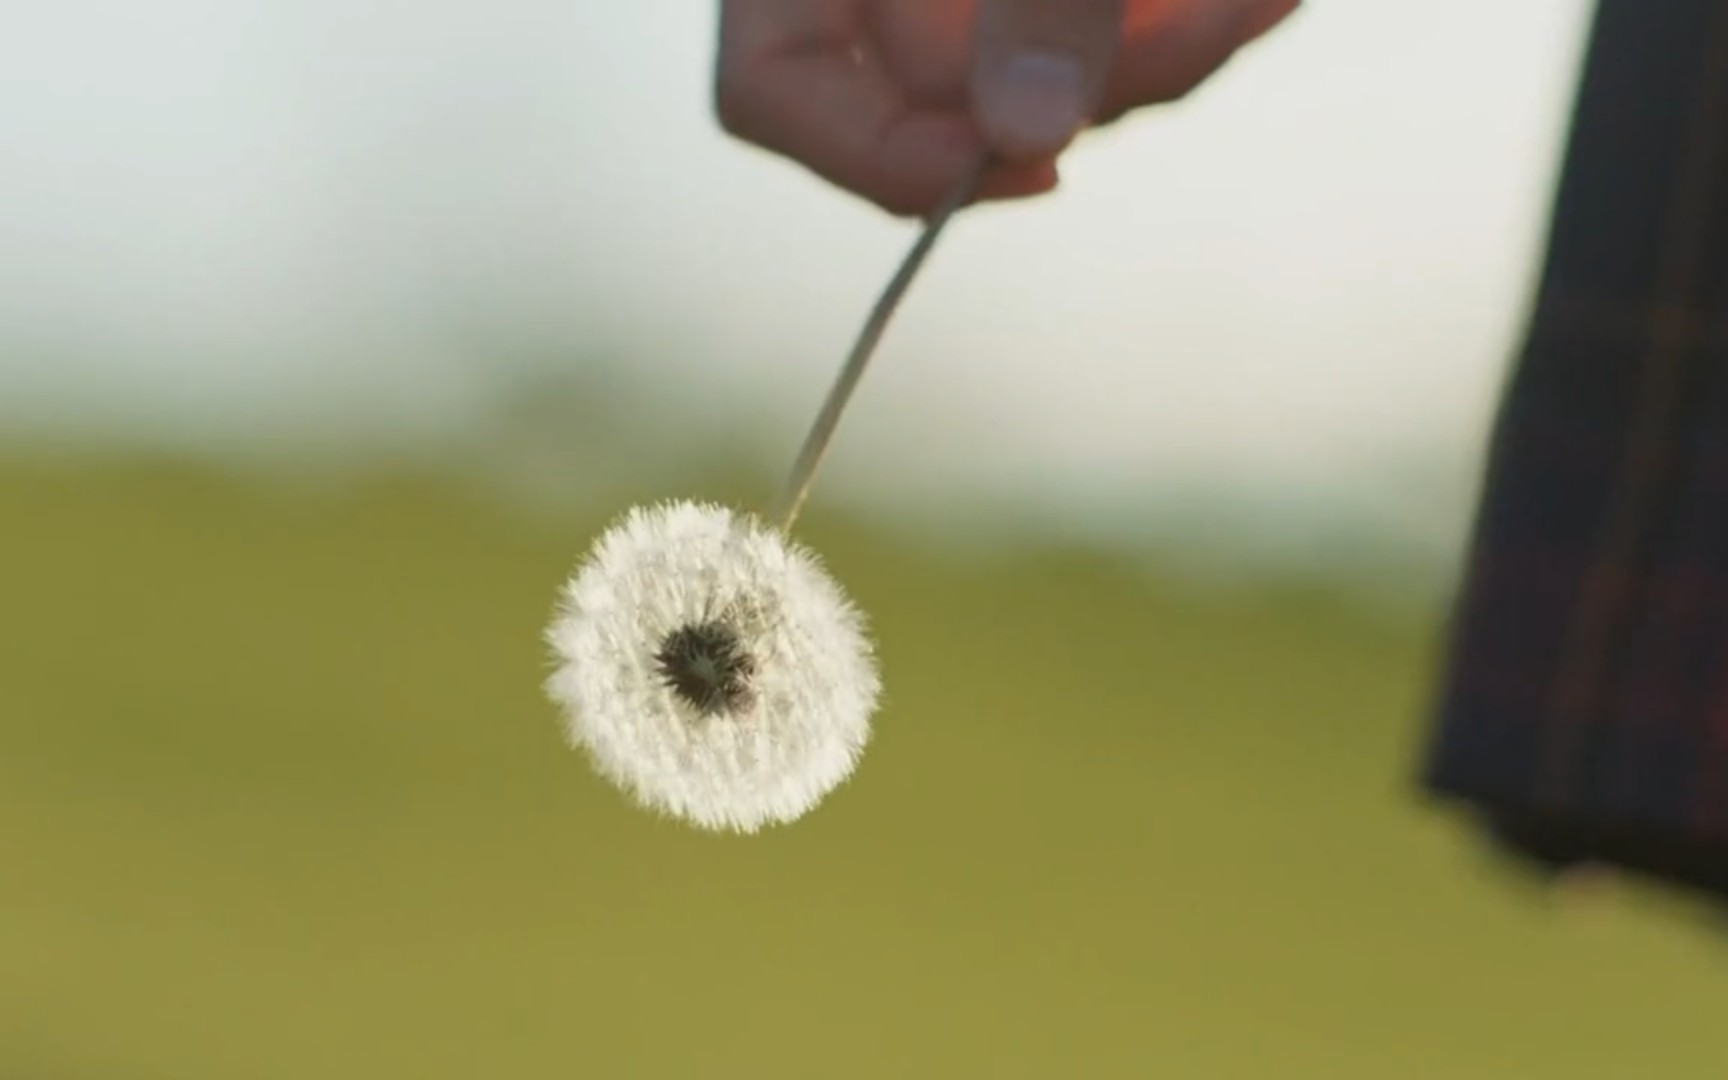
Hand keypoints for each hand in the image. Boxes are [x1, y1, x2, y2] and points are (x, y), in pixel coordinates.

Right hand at [716, 0, 1299, 215]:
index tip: (1020, 166)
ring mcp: (968, 0)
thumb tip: (1033, 140)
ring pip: (1044, 85)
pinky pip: (1110, 43)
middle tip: (1208, 29)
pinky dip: (1182, 27)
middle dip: (1078, 96)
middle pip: (939, 102)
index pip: (773, 93)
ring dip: (1157, 62)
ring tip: (1254, 2)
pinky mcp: (1064, 4)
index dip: (874, 158)